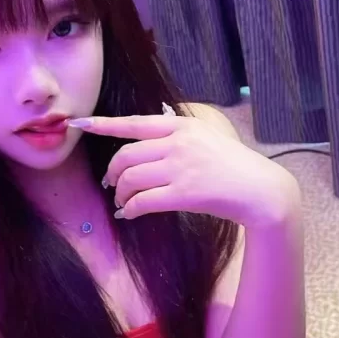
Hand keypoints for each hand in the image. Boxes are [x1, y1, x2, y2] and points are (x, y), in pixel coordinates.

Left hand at [69, 113, 299, 226]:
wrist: (260, 189)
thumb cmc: (233, 166)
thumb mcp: (207, 137)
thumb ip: (177, 135)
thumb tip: (145, 142)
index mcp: (181, 125)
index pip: (133, 123)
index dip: (102, 125)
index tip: (78, 125)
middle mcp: (178, 143)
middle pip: (125, 156)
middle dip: (112, 173)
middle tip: (111, 184)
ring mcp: (180, 168)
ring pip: (130, 179)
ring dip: (120, 194)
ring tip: (123, 202)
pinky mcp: (184, 193)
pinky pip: (142, 201)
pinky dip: (130, 209)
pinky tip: (129, 214)